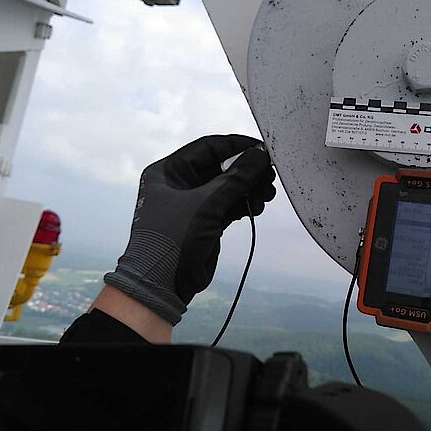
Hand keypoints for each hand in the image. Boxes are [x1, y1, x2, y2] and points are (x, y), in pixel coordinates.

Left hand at [104, 135, 275, 325]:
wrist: (162, 284)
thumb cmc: (173, 238)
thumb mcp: (206, 204)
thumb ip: (236, 178)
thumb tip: (259, 156)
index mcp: (169, 171)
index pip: (208, 148)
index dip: (236, 146)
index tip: (262, 149)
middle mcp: (179, 183)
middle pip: (221, 167)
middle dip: (246, 171)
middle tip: (268, 177)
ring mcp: (192, 203)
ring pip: (227, 186)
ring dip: (249, 189)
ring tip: (266, 196)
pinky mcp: (204, 221)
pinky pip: (228, 204)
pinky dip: (243, 204)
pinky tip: (257, 206)